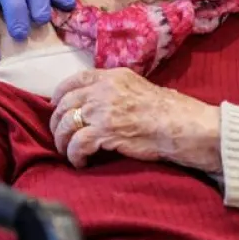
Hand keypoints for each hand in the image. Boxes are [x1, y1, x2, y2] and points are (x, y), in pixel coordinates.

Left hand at [50, 69, 221, 171]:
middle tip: (59, 135)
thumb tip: (99, 101)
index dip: (59, 94)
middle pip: (65, 103)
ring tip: (67, 152)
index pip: (74, 80)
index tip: (55, 107)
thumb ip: (116, 90)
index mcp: (111, 77)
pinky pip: (77, 144)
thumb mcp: (138, 87)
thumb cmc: (168, 111)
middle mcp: (103, 90)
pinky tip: (80, 162)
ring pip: (66, 124)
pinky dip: (74, 155)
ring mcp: (102, 110)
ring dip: (62, 141)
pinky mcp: (105, 132)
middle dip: (57, 122)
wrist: (183, 126)